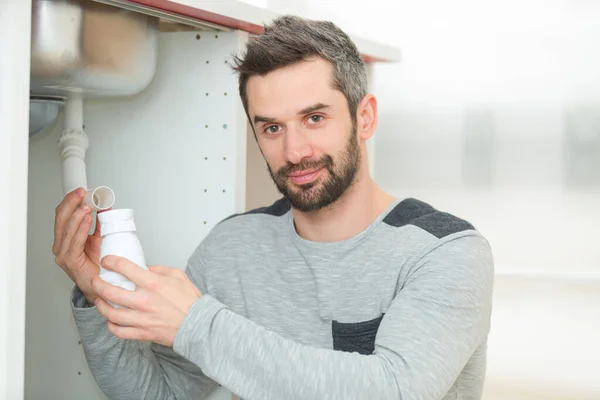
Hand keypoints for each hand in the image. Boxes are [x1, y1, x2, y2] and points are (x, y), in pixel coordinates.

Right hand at [53, 187, 107, 303]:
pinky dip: (80, 229)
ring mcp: (63, 253)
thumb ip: (101, 222)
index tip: (80, 191)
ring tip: (86, 205)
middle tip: (81, 193)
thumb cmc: (100, 265)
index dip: (69, 201)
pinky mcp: (69, 261)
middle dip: (71, 203)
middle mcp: (61, 245)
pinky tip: (87, 219)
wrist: (104, 285)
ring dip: (77, 215)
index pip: (63, 215)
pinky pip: (74, 242)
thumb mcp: (101, 237)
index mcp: (66, 238)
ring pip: (66, 229)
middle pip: (61, 219)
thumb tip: (106, 206)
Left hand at [92, 256, 201, 346]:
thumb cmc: (190, 301)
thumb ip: (158, 269)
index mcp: (153, 283)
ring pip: (110, 312)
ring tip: (100, 300)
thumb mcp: (178, 275)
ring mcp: (141, 318)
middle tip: (96, 281)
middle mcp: (144, 300)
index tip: (107, 261)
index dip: (110, 261)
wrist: (198, 325)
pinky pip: (118, 331)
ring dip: (100, 305)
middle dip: (97, 283)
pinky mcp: (142, 333)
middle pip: (109, 290)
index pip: (124, 267)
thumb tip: (143, 268)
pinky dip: (111, 325)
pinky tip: (111, 320)